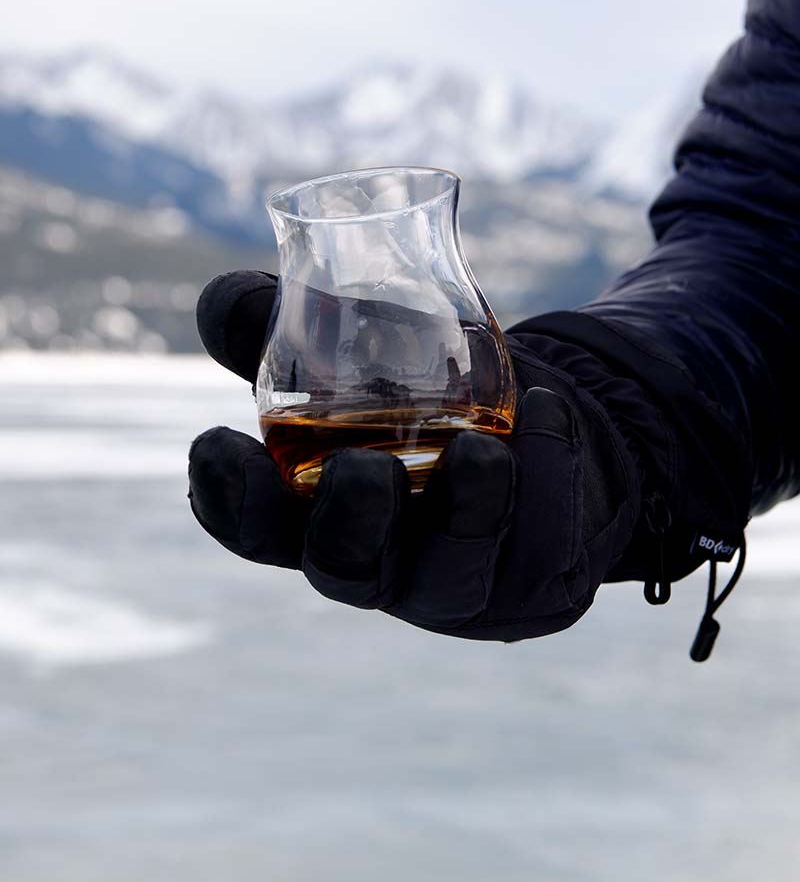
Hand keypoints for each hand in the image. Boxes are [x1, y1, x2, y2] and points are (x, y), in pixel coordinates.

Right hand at [188, 272, 642, 640]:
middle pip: (346, 571)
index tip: (215, 441)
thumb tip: (220, 295)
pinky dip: (548, 475)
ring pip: (451, 578)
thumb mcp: (357, 352)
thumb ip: (286, 323)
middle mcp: (382, 562)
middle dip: (349, 526)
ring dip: (467, 512)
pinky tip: (547, 410)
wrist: (538, 427)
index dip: (229, 501)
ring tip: (481, 447)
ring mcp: (459, 585)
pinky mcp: (535, 586)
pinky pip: (542, 550)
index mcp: (319, 516)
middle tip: (361, 468)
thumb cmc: (424, 397)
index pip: (257, 530)